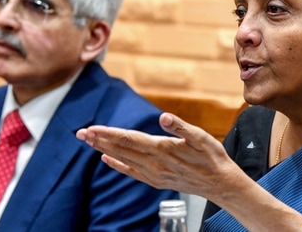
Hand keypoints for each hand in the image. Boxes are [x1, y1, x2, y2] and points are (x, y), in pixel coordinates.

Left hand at [76, 112, 238, 197]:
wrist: (220, 184)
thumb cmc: (213, 157)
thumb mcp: (202, 138)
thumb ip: (181, 127)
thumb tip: (164, 118)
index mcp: (163, 149)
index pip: (130, 139)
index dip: (109, 133)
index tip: (92, 128)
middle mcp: (155, 163)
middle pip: (122, 149)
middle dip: (100, 140)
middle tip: (80, 133)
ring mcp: (155, 174)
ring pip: (124, 160)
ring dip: (105, 150)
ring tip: (89, 142)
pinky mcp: (157, 181)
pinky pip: (132, 172)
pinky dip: (118, 165)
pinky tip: (108, 160)